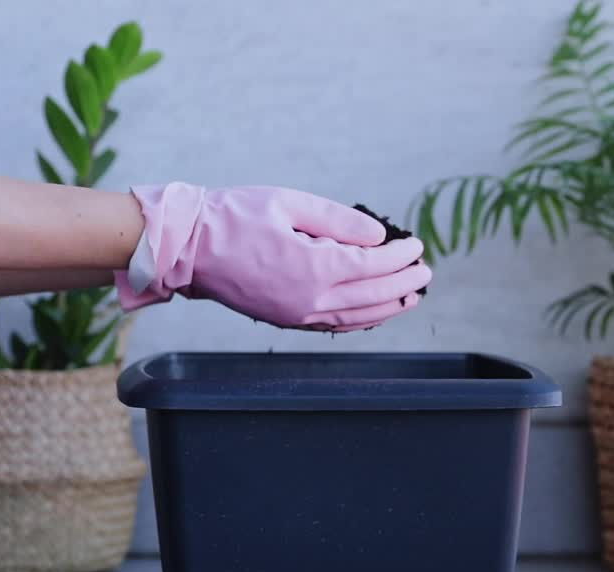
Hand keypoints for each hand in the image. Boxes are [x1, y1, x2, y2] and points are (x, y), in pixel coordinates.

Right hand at [116, 183, 429, 331]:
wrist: (187, 248)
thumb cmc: (233, 217)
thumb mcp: (290, 204)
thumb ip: (338, 221)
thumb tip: (379, 237)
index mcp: (313, 267)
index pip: (372, 264)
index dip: (400, 256)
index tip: (417, 245)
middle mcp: (309, 299)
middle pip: (372, 295)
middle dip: (403, 282)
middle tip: (426, 272)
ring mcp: (297, 314)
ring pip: (357, 317)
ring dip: (388, 306)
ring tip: (410, 294)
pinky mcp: (286, 320)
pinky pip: (334, 326)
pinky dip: (361, 319)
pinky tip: (374, 311)